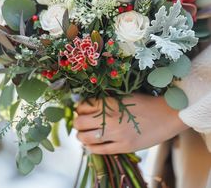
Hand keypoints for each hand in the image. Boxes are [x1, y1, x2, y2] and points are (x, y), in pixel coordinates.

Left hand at [73, 94, 187, 154]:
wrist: (167, 114)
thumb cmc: (146, 102)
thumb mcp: (124, 95)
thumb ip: (107, 100)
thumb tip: (88, 106)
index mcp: (110, 103)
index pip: (83, 106)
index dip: (80, 107)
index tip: (82, 109)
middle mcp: (110, 119)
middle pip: (80, 122)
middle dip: (78, 121)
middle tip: (81, 121)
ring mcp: (116, 135)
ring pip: (85, 138)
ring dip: (81, 135)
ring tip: (84, 133)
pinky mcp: (123, 147)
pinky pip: (99, 150)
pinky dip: (91, 147)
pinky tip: (92, 144)